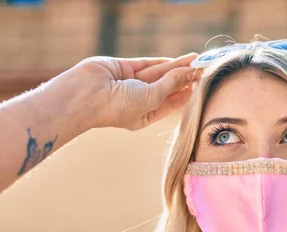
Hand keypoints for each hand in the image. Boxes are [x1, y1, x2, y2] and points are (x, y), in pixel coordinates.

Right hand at [69, 53, 198, 129]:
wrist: (84, 96)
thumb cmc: (117, 107)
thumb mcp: (150, 98)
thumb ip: (169, 84)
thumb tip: (187, 72)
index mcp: (145, 115)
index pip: (171, 103)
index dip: (187, 93)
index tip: (202, 84)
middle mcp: (139, 100)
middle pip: (167, 87)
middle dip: (184, 78)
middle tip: (202, 69)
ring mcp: (130, 84)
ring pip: (159, 74)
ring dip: (176, 67)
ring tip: (195, 60)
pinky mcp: (123, 69)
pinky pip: (146, 64)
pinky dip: (161, 62)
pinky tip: (176, 60)